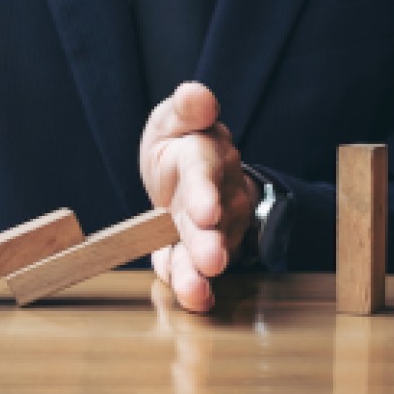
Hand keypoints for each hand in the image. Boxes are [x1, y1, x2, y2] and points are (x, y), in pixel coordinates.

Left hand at [139, 82, 258, 311]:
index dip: (206, 193)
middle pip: (214, 221)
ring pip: (210, 251)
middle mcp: (219, 194)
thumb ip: (185, 108)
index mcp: (205, 156)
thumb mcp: (174, 118)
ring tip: (195, 291)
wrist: (188, 172)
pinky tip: (194, 300)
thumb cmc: (180, 142)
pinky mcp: (203, 251)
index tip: (205, 212)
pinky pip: (196, 269)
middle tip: (210, 261)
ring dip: (201, 273)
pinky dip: (194, 287)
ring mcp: (216, 227)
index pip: (205, 173)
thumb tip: (197, 93)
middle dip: (210, 242)